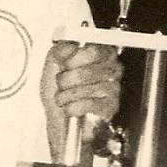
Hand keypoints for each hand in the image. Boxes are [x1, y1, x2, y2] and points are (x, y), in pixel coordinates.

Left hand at [41, 38, 123, 160]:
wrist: (58, 119)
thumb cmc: (59, 92)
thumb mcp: (53, 66)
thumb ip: (59, 51)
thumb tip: (69, 46)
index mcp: (101, 54)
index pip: (93, 51)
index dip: (74, 60)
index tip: (65, 66)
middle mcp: (111, 70)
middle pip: (87, 71)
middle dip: (66, 80)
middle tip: (62, 85)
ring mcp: (113, 89)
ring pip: (86, 88)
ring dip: (66, 96)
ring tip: (63, 99)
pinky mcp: (111, 107)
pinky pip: (89, 104)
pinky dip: (72, 108)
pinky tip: (70, 108)